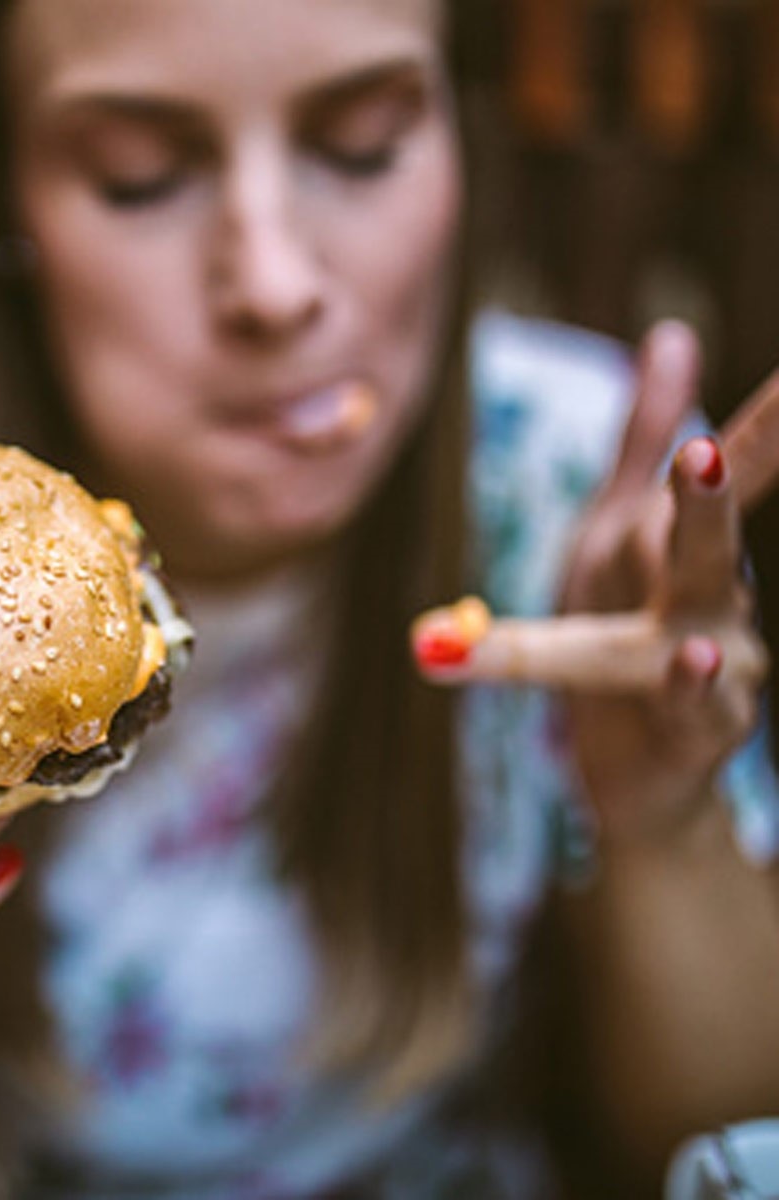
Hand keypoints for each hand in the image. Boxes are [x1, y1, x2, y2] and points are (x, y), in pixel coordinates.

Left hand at [413, 322, 778, 844]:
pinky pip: (693, 709)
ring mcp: (720, 666)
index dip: (771, 421)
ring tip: (696, 582)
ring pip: (703, 626)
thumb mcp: (617, 528)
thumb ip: (640, 439)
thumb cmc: (622, 630)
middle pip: (711, 540)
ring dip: (697, 593)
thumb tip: (670, 334)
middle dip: (713, 494)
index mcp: (685, 546)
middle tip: (702, 452)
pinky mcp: (700, 732)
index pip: (736, 470)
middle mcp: (718, 599)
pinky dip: (691, 688)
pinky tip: (693, 658)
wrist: (636, 768)